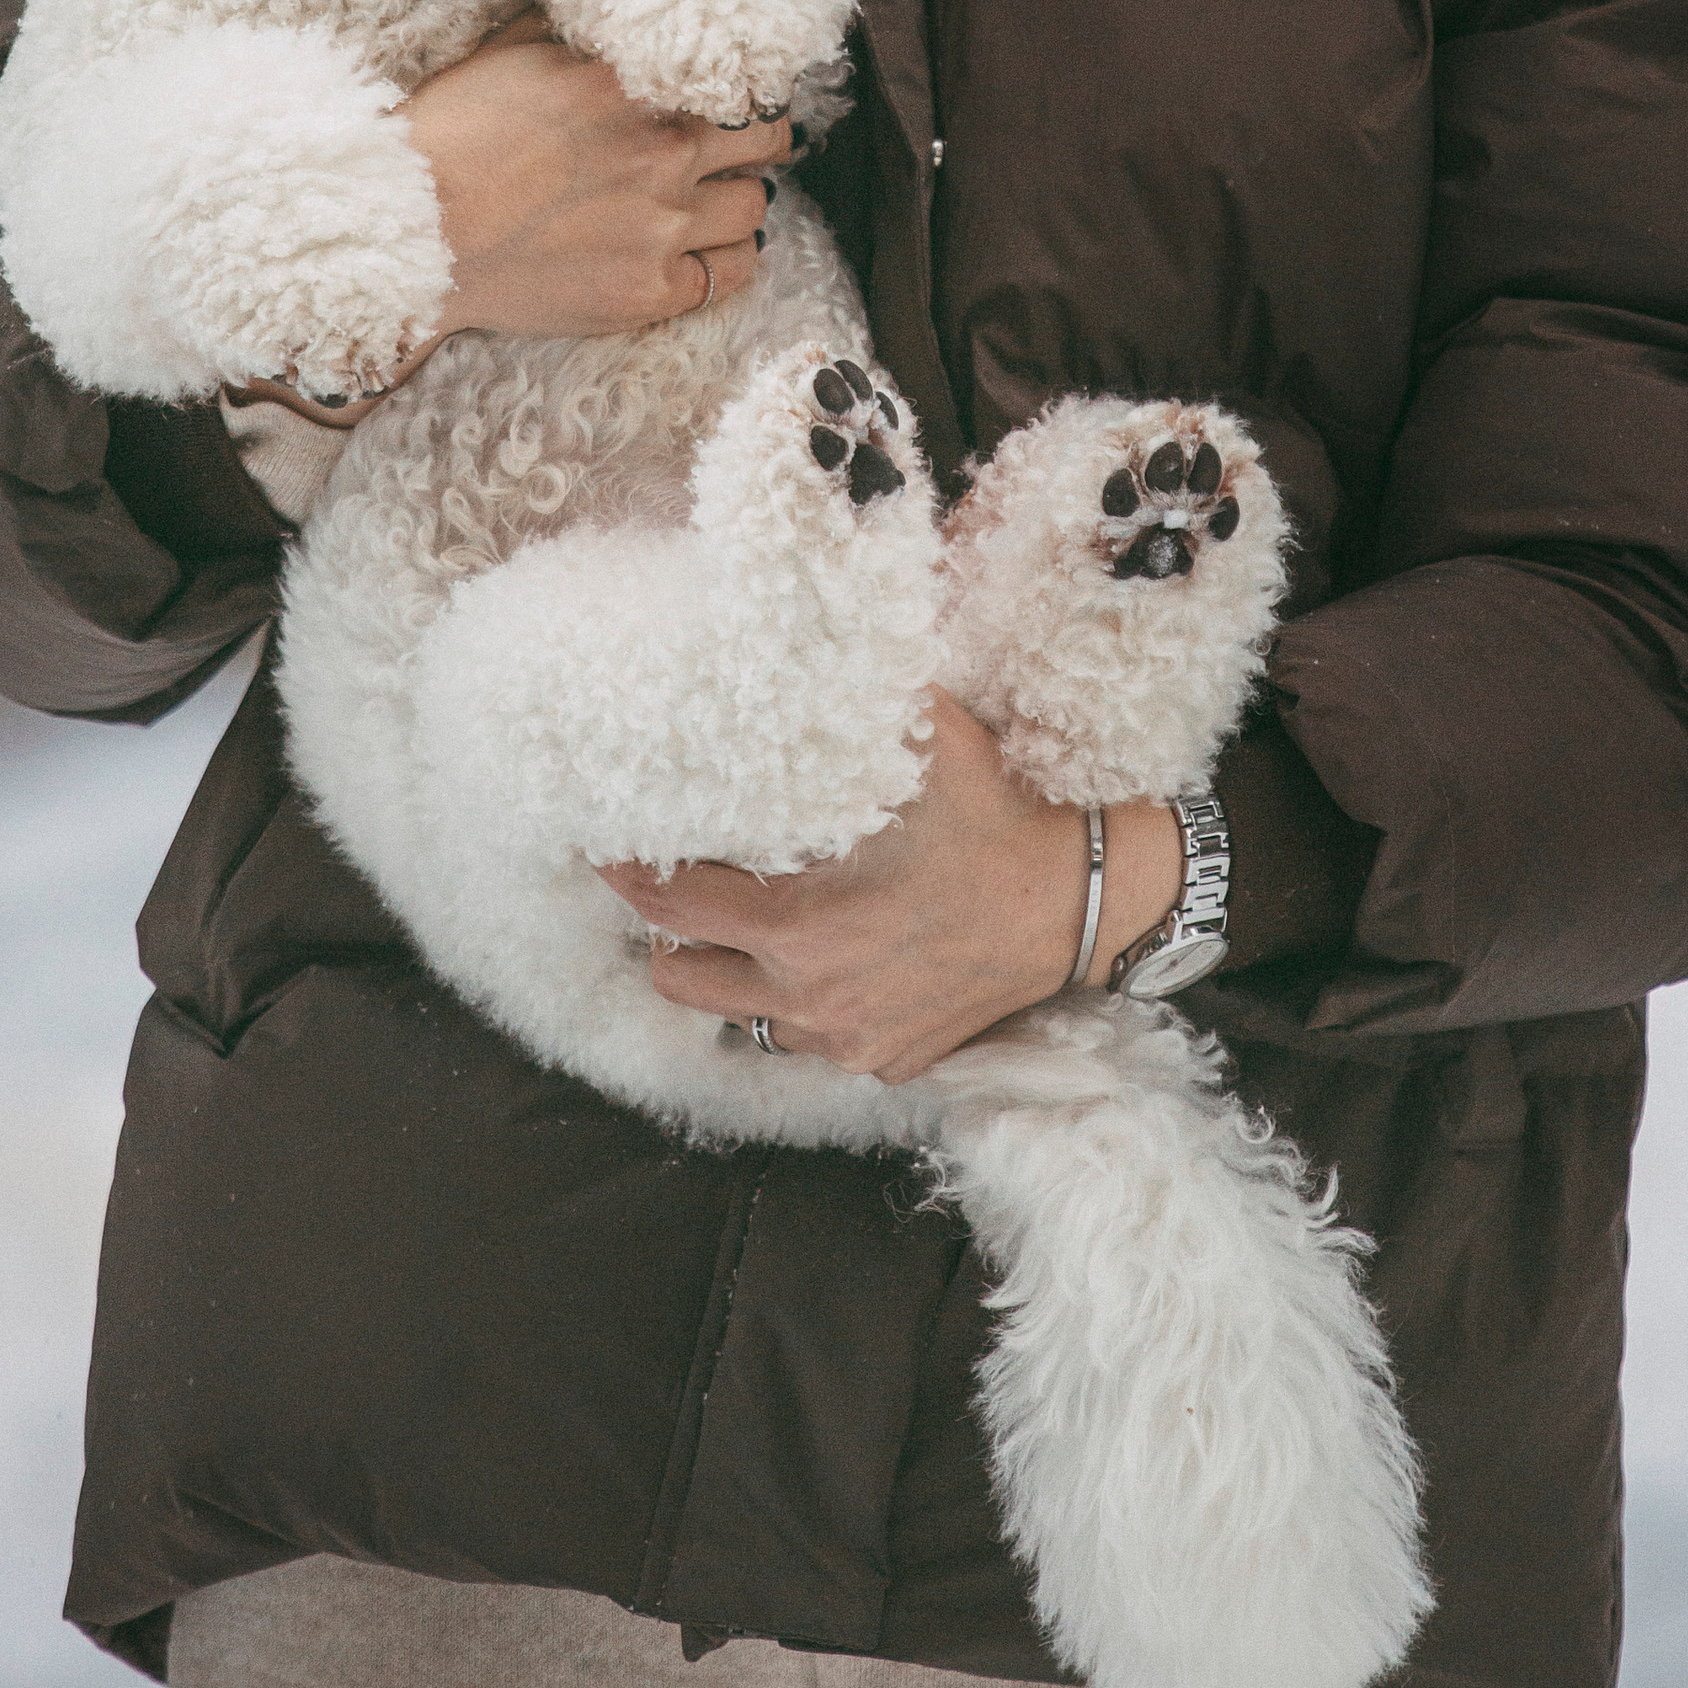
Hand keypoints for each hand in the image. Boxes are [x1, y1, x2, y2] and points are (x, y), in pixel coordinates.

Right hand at [400, 15, 789, 339]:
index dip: (740, 89)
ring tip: (706, 201)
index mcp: (635, 85)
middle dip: (754, 141)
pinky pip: (730, 274)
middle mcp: (663, 152)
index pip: (740, 78)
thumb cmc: (451, 133)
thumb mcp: (514, 48)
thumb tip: (619, 8)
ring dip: (736, 200)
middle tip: (732, 149)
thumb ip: (583, 29)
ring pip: (754, 207)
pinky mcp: (649, 291)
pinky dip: (724, 260)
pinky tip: (698, 250)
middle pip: (768, 140)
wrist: (410, 230)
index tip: (729, 100)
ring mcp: (661, 227)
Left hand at [598, 695, 1187, 1081]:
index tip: (608, 846)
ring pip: (744, 1019)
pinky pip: (815, 1044)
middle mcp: (809, 995)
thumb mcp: (922, 740)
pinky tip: (828, 963)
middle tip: (675, 889)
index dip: (629, 872)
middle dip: (668, 935)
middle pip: (681, 980)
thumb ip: (853, 693)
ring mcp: (847, 1039)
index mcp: (798, 922)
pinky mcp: (886, 1063)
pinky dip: (806, 1008)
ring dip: (735, 977)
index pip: (670, 905)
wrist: (1080, 903)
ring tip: (749, 928)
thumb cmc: (995, 817)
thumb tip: (803, 624)